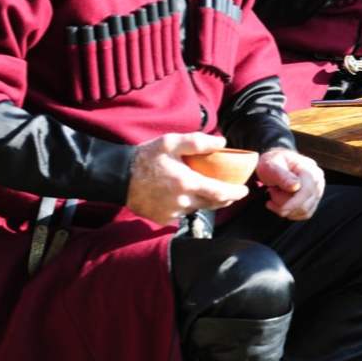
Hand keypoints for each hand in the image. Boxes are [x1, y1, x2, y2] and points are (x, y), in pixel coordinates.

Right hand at [125, 132, 250, 226]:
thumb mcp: (171, 142)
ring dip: (205, 201)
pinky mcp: (162, 219)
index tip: (245, 191)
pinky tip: (184, 195)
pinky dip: (188, 205)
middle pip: (213, 204)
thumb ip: (198, 142)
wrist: (116, 176)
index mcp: (187, 183)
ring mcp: (172, 213)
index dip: (236, 193)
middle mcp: (182, 201)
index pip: (221, 193)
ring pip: (197, 208)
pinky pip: (182, 213)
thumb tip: (223, 142)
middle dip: (225, 198)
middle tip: (231, 190)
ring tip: (206, 189)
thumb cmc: (145, 157)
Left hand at [257, 147, 324, 221]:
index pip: (307, 191)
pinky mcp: (314, 200)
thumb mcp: (271, 165)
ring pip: (304, 211)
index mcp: (310, 169)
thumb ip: (282, 175)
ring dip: (285, 208)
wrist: (277, 163)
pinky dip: (290, 213)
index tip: (271, 204)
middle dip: (283, 203)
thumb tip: (296, 186)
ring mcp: (318, 191)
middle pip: (305, 204)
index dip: (292, 202)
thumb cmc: (273, 163)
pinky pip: (305, 214)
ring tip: (275, 195)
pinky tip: (280, 204)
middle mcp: (318, 181)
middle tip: (270, 191)